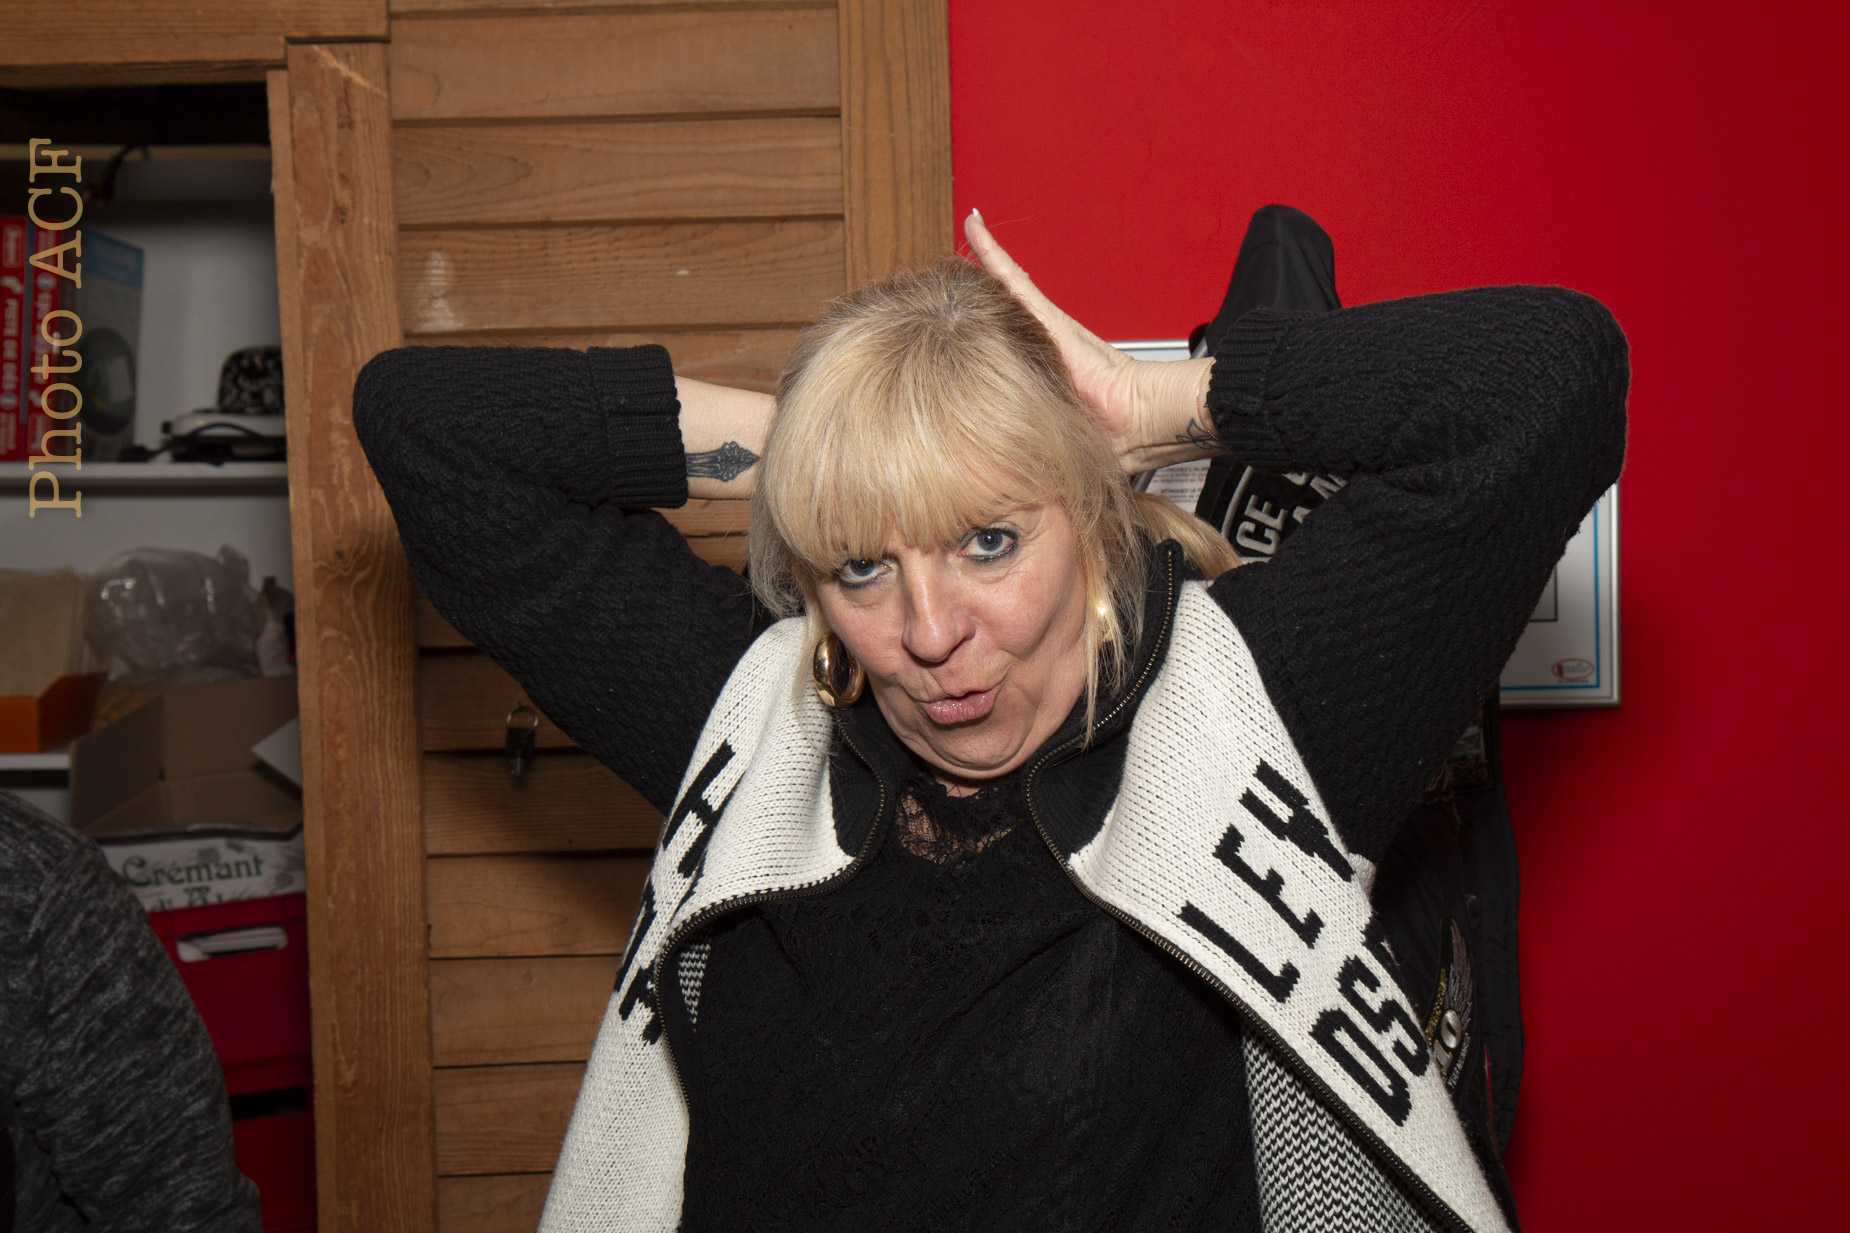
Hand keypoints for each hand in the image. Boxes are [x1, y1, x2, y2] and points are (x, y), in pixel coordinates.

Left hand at [963, 209, 1218, 472]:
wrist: (1142, 421)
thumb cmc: (1114, 437)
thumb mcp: (1059, 445)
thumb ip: (1036, 450)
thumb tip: (1010, 485)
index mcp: (1043, 377)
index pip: (1004, 353)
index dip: (982, 345)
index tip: (955, 344)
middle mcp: (1043, 348)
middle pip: (1002, 315)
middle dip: (978, 296)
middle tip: (947, 277)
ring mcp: (1045, 328)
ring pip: (1004, 290)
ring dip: (986, 260)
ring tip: (966, 231)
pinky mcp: (1048, 316)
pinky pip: (1011, 277)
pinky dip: (991, 250)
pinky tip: (974, 225)